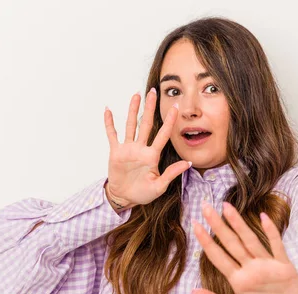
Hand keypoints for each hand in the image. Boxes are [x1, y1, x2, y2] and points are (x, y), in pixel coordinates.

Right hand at [104, 89, 190, 205]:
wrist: (125, 197)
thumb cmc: (143, 193)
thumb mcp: (160, 186)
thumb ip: (172, 173)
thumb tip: (188, 163)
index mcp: (152, 156)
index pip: (162, 135)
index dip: (169, 122)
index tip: (176, 108)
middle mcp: (141, 149)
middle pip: (146, 124)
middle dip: (149, 108)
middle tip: (153, 91)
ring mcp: (128, 149)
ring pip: (130, 125)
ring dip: (132, 110)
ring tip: (136, 95)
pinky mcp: (116, 152)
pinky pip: (112, 135)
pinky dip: (109, 123)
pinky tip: (108, 110)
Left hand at [191, 202, 297, 293]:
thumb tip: (193, 292)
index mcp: (238, 281)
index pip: (218, 256)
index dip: (206, 241)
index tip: (194, 225)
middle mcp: (250, 269)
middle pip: (230, 243)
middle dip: (218, 225)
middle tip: (205, 206)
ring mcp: (267, 265)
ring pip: (250, 240)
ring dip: (239, 224)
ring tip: (226, 207)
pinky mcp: (284, 267)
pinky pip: (276, 247)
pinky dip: (271, 233)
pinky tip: (263, 218)